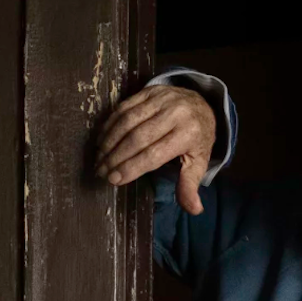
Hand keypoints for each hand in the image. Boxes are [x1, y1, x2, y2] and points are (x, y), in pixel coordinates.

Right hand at [94, 83, 216, 214]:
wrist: (202, 103)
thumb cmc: (196, 138)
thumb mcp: (199, 161)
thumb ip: (190, 184)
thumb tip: (194, 210)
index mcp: (189, 133)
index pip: (154, 154)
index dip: (132, 168)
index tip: (114, 179)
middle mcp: (176, 113)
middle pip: (138, 138)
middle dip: (116, 157)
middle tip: (101, 172)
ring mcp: (162, 98)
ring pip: (128, 121)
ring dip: (109, 141)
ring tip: (99, 158)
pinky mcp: (150, 90)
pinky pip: (125, 107)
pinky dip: (110, 124)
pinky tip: (102, 139)